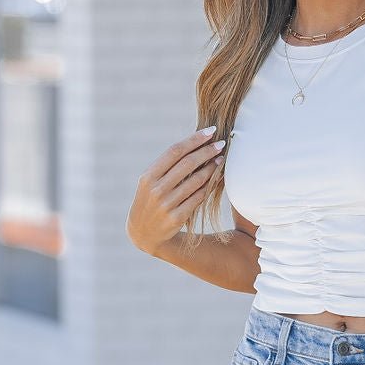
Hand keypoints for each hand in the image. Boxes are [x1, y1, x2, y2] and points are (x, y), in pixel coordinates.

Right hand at [125, 127, 226, 256]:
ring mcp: (166, 204)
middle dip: (207, 151)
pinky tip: (218, 178)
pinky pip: (198, 197)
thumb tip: (194, 144)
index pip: (174, 151)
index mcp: (148, 176)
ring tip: (221, 159)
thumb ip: (167, 167)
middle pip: (187, 163)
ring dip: (212, 167)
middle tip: (221, 143)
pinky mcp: (177, 218)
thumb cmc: (151, 201)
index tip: (210, 131)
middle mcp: (156, 189)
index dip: (194, 139)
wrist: (144, 233)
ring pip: (196, 180)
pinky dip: (210, 186)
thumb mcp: (150, 183)